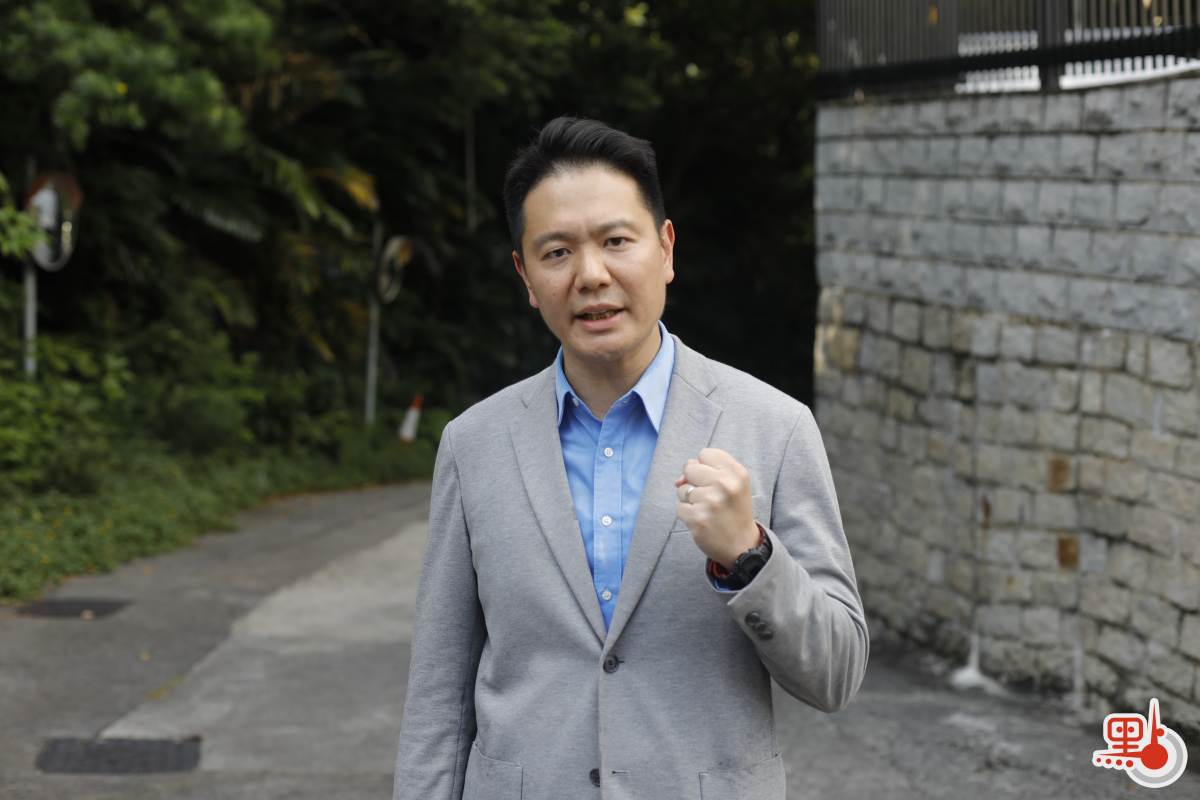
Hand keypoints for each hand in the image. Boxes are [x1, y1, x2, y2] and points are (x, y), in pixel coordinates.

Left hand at [674, 447, 760, 568]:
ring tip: (708, 510)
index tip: (714, 481)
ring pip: (682, 489)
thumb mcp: (732, 485)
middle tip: (710, 497)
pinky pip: (679, 507)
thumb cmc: (733, 510)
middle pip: (690, 467)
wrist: (742, 545)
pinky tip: (702, 521)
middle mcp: (725, 484)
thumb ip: (707, 471)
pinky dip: (687, 515)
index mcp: (737, 472)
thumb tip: (678, 479)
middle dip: (694, 481)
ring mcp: (711, 501)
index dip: (705, 467)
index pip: (705, 454)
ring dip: (690, 500)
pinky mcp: (698, 518)